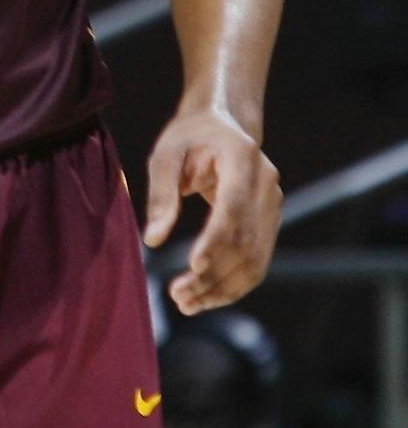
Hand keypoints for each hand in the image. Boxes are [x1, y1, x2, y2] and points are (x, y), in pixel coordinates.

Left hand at [144, 107, 280, 313]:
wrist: (224, 123)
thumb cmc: (189, 136)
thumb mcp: (166, 153)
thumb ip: (161, 194)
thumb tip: (153, 239)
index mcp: (242, 159)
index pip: (233, 209)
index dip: (215, 240)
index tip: (192, 266)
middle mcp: (266, 184)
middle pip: (246, 241)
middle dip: (214, 274)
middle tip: (178, 296)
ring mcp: (273, 205)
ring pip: (256, 259)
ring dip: (224, 288)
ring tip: (187, 304)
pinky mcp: (269, 222)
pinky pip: (257, 260)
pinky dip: (234, 283)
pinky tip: (206, 298)